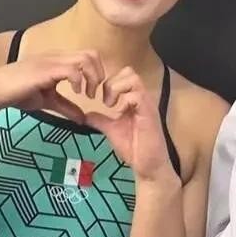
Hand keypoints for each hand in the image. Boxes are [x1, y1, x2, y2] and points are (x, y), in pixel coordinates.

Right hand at [0, 50, 103, 123]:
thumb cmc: (17, 94)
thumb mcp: (47, 101)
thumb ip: (66, 107)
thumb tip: (83, 119)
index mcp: (58, 61)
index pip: (87, 57)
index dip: (96, 74)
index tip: (93, 94)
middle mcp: (57, 56)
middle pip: (92, 54)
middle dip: (99, 74)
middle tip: (95, 94)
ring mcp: (52, 60)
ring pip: (86, 58)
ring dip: (93, 77)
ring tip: (88, 95)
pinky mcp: (46, 69)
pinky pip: (73, 70)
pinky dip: (80, 82)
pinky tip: (77, 93)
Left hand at [83, 67, 175, 182]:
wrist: (149, 165)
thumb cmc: (135, 148)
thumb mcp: (112, 130)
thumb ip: (100, 120)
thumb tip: (86, 115)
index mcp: (134, 100)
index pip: (123, 76)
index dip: (109, 82)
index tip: (100, 99)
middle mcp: (142, 98)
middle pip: (129, 71)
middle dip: (112, 82)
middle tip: (104, 101)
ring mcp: (146, 104)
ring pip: (133, 79)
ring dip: (117, 89)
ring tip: (110, 105)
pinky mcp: (148, 113)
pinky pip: (136, 95)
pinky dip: (124, 100)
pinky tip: (118, 113)